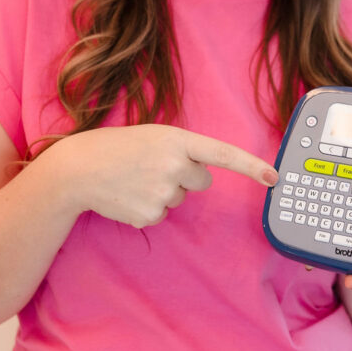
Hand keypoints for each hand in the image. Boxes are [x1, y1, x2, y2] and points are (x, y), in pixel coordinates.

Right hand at [54, 124, 277, 228]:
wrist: (77, 169)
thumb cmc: (114, 147)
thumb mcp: (151, 136)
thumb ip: (180, 150)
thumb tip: (201, 174)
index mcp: (176, 139)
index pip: (223, 154)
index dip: (251, 167)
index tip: (274, 178)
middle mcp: (174, 165)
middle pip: (202, 181)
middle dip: (185, 177)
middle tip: (152, 167)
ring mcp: (163, 192)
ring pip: (179, 199)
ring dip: (162, 191)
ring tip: (133, 179)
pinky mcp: (150, 215)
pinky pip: (162, 214)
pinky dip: (147, 207)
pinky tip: (128, 195)